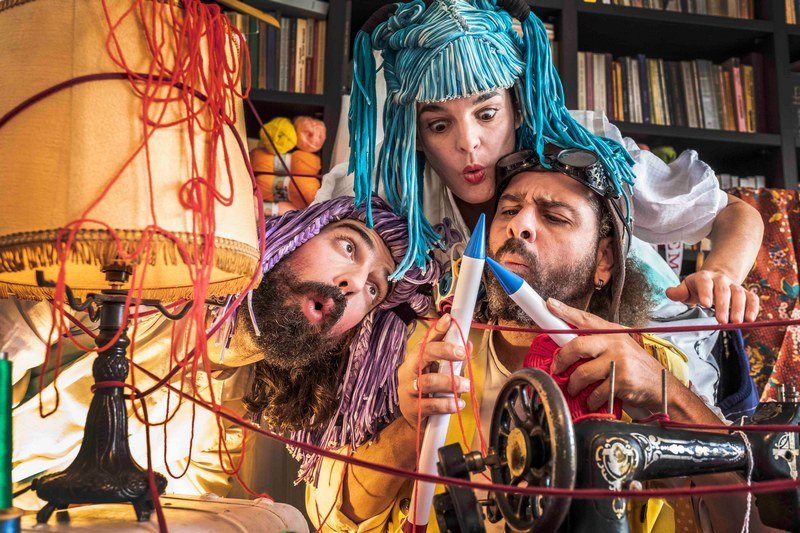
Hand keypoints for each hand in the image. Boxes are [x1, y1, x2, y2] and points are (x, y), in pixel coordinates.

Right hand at [397, 314, 469, 428]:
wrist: (413, 418)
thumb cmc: (428, 391)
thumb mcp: (439, 372)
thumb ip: (453, 360)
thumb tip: (468, 344)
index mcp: (415, 358)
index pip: (426, 340)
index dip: (437, 329)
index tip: (449, 320)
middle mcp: (409, 370)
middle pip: (422, 355)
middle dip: (443, 351)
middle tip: (462, 354)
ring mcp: (408, 389)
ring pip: (427, 381)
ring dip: (450, 382)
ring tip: (466, 385)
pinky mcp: (412, 408)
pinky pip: (430, 405)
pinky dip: (447, 404)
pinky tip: (458, 404)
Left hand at [547, 298, 666, 411]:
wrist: (663, 387)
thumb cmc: (637, 367)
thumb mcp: (621, 348)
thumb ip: (598, 344)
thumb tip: (568, 346)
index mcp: (613, 332)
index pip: (585, 319)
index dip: (566, 311)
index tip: (550, 304)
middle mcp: (616, 343)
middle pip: (577, 346)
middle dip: (562, 359)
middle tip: (556, 368)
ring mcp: (619, 361)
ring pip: (582, 373)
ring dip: (574, 385)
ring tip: (574, 388)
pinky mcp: (621, 380)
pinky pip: (595, 392)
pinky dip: (590, 400)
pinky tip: (592, 401)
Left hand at [665, 269, 758, 323]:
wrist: (716, 278)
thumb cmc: (698, 287)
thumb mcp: (686, 288)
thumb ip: (678, 292)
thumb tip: (669, 292)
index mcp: (703, 277)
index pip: (704, 282)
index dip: (705, 292)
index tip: (706, 304)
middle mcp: (720, 279)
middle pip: (723, 290)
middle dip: (723, 305)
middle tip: (722, 321)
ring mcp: (734, 285)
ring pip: (739, 294)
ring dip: (739, 308)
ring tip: (737, 322)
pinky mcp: (745, 292)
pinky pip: (752, 297)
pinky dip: (753, 307)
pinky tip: (751, 319)